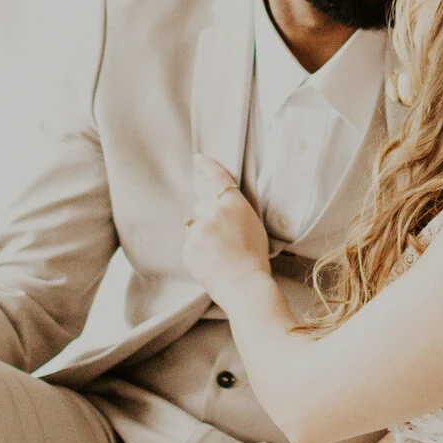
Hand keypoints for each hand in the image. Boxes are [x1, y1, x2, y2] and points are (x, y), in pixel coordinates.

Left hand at [182, 157, 273, 308]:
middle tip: (221, 238)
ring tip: (217, 254)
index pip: (217, 178)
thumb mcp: (252, 225)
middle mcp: (213, 212)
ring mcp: (198, 230)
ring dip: (201, 237)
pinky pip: (189, 246)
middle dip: (206, 218)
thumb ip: (232, 213)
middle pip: (201, 206)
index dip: (206, 167)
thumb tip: (211, 213)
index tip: (198, 159)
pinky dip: (197, 253)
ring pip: (193, 227)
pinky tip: (210, 263)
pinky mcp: (188, 248)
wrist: (244, 284)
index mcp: (233, 204)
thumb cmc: (254, 257)